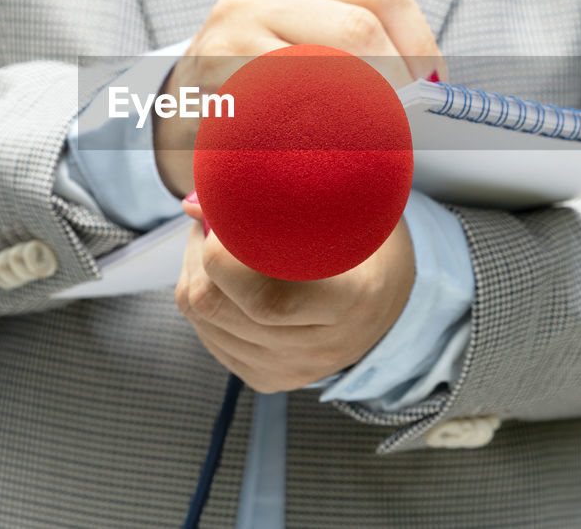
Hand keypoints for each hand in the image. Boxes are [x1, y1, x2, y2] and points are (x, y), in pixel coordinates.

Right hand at [154, 0, 445, 195]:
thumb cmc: (262, 78)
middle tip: (408, 122)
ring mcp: (232, 35)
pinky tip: (326, 151)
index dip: (419, 40)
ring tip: (375, 139)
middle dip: (397, 81)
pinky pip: (284, 110)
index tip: (434, 84)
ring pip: (326, 69)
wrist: (182, 105)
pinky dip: (316, 134)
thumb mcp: (300, 38)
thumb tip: (435, 84)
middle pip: (358, 28)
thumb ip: (357, 46)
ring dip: (363, 112)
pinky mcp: (215, 84)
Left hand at [174, 195, 414, 393]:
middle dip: (198, 254)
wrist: (387, 298)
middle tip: (212, 220)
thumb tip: (193, 204)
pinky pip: (207, 337)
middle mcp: (323, 348)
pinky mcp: (269, 379)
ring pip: (203, 319)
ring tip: (218, 242)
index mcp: (353, 300)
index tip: (225, 213)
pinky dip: (203, 300)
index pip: (265, 297)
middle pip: (217, 305)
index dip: (225, 253)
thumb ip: (284, 202)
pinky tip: (224, 276)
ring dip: (196, 272)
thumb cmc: (361, 238)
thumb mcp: (345, 210)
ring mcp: (294, 370)